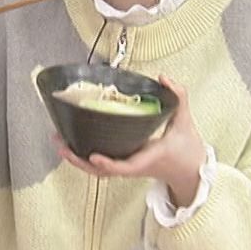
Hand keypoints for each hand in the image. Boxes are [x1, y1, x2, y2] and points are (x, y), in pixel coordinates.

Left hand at [56, 77, 206, 205]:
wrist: (190, 170)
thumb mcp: (184, 121)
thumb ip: (178, 97)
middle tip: (62, 145)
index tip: (94, 156)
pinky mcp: (125, 165)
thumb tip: (165, 78)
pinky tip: (72, 145)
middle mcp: (133, 166)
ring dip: (77, 160)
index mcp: (147, 159)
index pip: (124, 166)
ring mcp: (127, 168)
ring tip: (60, 144)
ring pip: (97, 171)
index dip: (108, 163)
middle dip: (79, 160)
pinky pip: (101, 166)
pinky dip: (84, 159)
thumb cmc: (187, 150)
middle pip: (101, 171)